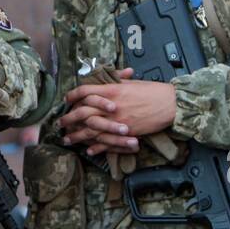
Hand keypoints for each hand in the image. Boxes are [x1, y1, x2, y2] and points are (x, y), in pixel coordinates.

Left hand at [59, 70, 175, 151]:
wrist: (169, 104)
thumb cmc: (153, 91)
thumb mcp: (131, 82)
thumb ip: (116, 81)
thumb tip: (106, 79)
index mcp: (111, 89)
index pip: (84, 91)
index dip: (72, 95)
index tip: (66, 100)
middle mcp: (111, 106)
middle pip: (82, 112)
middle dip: (68, 118)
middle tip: (59, 124)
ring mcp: (117, 121)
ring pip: (90, 130)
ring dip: (76, 135)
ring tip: (67, 139)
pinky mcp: (125, 133)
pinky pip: (106, 142)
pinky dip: (96, 147)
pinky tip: (88, 149)